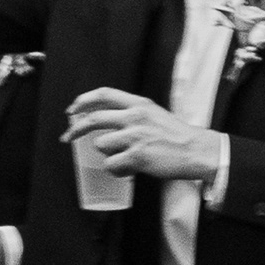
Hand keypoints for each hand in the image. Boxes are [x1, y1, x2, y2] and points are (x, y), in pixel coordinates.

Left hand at [65, 89, 219, 187]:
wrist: (197, 150)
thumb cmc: (177, 136)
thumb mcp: (154, 114)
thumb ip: (133, 115)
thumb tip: (109, 125)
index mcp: (139, 104)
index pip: (104, 94)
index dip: (83, 101)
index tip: (72, 110)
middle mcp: (135, 117)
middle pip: (94, 119)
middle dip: (75, 129)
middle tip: (67, 138)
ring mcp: (135, 136)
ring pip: (101, 146)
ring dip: (107, 155)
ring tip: (123, 159)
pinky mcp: (137, 156)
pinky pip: (111, 165)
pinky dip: (116, 170)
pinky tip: (128, 170)